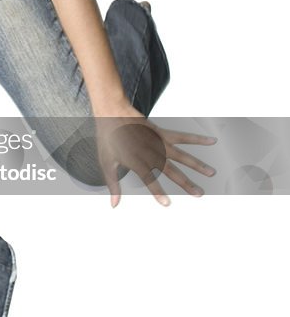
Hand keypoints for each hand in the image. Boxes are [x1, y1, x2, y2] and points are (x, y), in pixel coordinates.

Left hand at [93, 104, 216, 207]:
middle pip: (172, 171)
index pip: (150, 181)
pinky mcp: (162, 133)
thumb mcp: (106, 163)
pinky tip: (210, 141)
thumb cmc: (108, 138)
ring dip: (198, 165)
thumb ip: (113, 185)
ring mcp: (159, 142)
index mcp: (137, 162)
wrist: (112, 111)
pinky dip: (197, 139)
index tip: (168, 204)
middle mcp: (152, 153)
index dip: (158, 193)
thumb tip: (114, 205)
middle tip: (199, 194)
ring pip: (182, 156)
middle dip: (187, 184)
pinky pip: (183, 137)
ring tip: (211, 173)